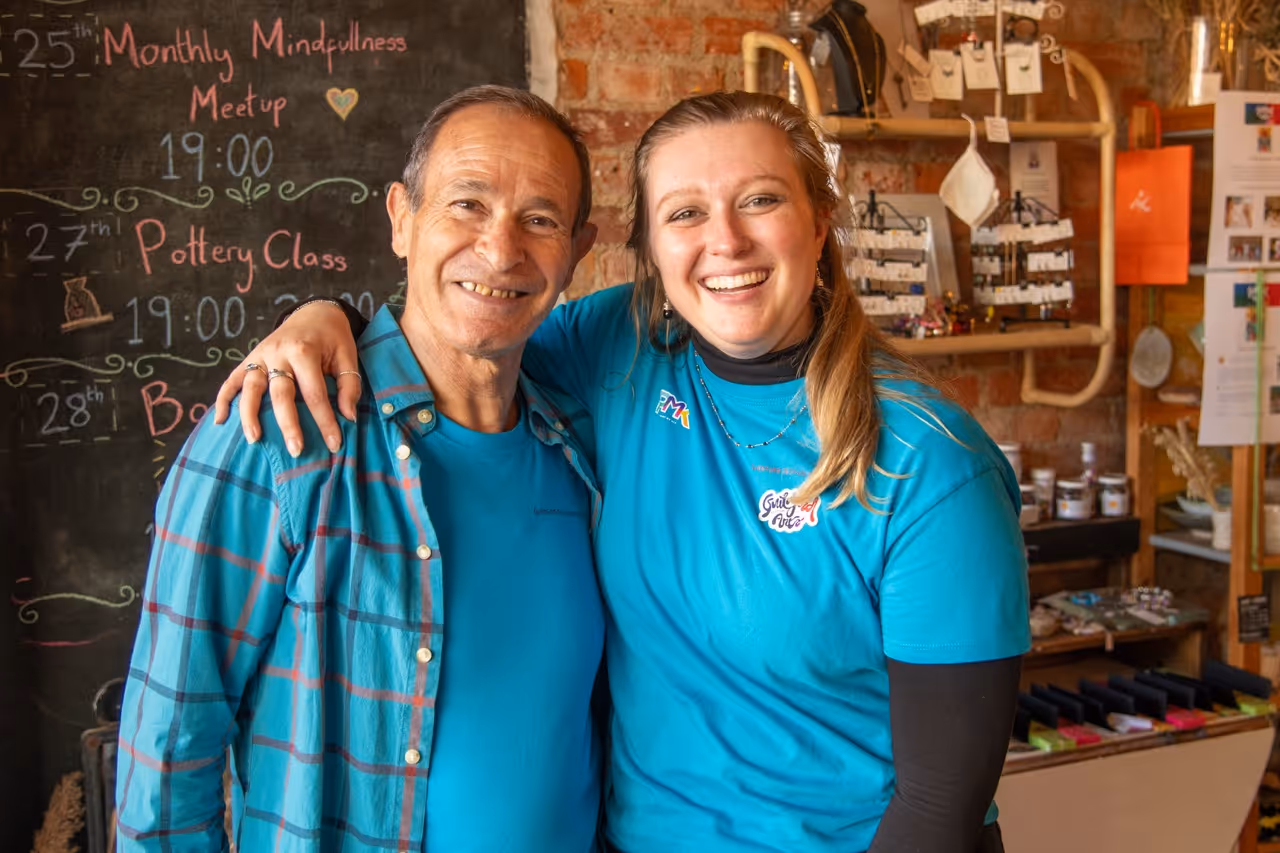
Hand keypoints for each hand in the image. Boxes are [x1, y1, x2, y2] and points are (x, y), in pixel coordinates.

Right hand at [213, 302, 359, 454]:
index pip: (314, 393)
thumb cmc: (333, 339)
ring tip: (254, 440)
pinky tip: (220, 421)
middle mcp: (278, 353)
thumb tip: (349, 418)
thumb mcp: (348, 356)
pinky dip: (223, 400)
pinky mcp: (249, 359)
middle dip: (288, 424)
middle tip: (295, 450)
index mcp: (305, 351)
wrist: (313, 314)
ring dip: (249, 415)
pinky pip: (231, 380)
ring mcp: (259, 356)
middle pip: (280, 393)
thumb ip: (349, 386)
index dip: (325, 421)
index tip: (334, 444)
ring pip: (250, 388)